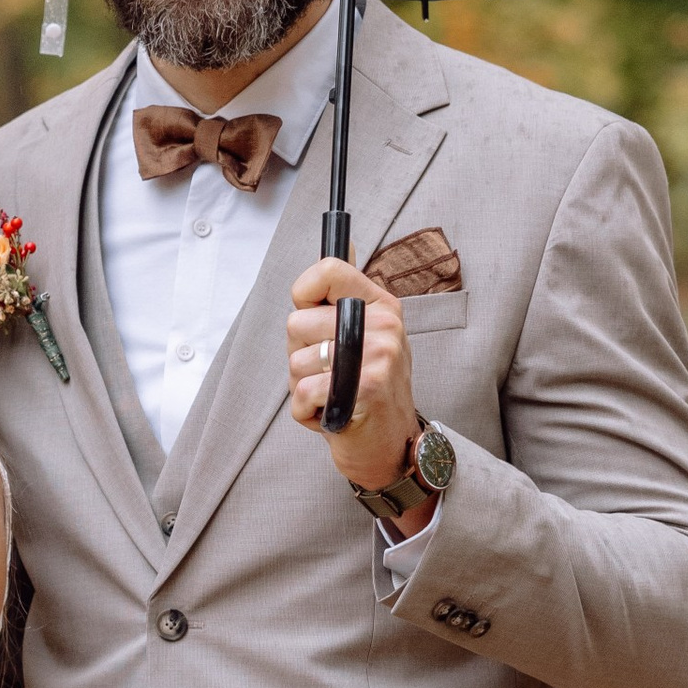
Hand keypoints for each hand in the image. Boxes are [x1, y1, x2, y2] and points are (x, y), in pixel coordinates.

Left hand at [285, 259, 432, 530]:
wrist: (391, 444)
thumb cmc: (366, 388)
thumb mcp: (363, 334)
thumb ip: (344, 296)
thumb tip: (346, 242)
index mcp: (381, 305)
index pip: (328, 270)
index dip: (303, 295)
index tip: (311, 320)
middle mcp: (384, 325)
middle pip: (296, 322)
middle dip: (299, 355)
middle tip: (328, 373)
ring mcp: (379, 356)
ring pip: (296, 361)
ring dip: (302, 387)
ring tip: (332, 394)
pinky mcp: (367, 388)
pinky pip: (303, 393)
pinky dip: (306, 412)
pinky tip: (330, 413)